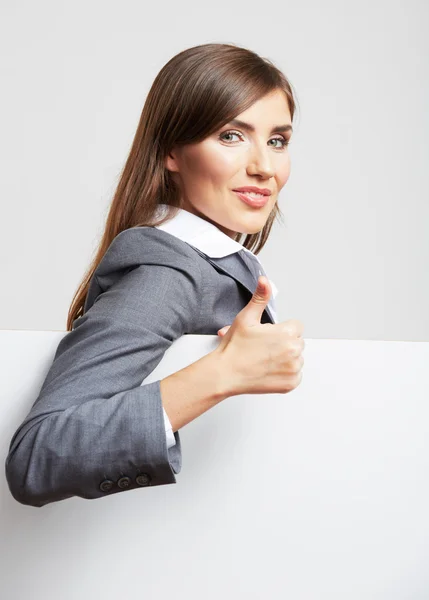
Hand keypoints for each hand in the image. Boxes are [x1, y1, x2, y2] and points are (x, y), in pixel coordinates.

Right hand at [214, 276, 304, 395]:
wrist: (225, 373)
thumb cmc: (234, 347)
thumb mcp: (246, 318)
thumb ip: (260, 298)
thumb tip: (265, 281)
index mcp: (287, 333)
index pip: (296, 326)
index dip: (281, 330)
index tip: (268, 335)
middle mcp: (294, 351)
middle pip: (297, 342)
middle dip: (284, 343)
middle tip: (264, 347)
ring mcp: (294, 369)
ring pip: (296, 358)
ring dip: (285, 358)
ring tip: (265, 359)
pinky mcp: (291, 383)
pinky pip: (295, 374)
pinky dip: (285, 373)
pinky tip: (268, 370)